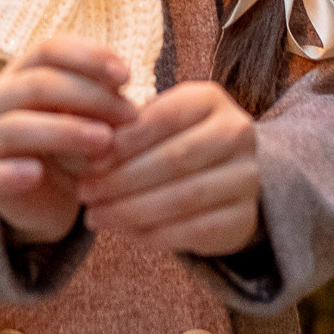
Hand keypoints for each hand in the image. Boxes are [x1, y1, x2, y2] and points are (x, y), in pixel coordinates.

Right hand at [0, 36, 137, 245]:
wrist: (51, 199)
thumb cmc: (75, 147)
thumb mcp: (95, 117)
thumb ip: (103, 99)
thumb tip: (119, 88)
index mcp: (23, 74)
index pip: (50, 49)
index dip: (89, 57)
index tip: (127, 77)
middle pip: (36, 83)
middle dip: (88, 95)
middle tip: (128, 114)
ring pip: (13, 127)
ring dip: (63, 131)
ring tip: (104, 141)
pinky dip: (8, 174)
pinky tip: (36, 174)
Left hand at [78, 81, 260, 256]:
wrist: (220, 178)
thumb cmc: (171, 143)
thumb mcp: (151, 125)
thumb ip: (121, 130)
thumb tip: (85, 144)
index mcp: (209, 99)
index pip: (164, 118)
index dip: (123, 142)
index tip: (88, 163)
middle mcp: (238, 133)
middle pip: (174, 158)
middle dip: (122, 179)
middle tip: (86, 193)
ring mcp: (248, 176)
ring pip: (185, 197)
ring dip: (133, 210)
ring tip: (96, 216)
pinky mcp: (245, 216)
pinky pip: (197, 229)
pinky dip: (156, 234)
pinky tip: (126, 233)